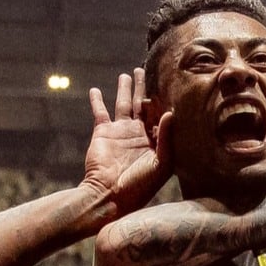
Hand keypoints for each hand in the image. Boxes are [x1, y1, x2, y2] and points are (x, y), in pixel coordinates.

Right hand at [85, 69, 174, 215]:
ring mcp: (120, 133)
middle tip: (147, 70)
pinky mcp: (103, 132)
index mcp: (156, 142)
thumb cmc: (140, 185)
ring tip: (128, 74)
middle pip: (144, 105)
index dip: (164, 102)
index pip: (161, 116)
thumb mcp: (160, 164)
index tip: (169, 84)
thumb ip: (166, 139)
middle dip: (145, 88)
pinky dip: (97, 100)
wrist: (110, 195)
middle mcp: (139, 134)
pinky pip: (100, 112)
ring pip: (124, 104)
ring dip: (125, 88)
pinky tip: (95, 90)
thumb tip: (170, 113)